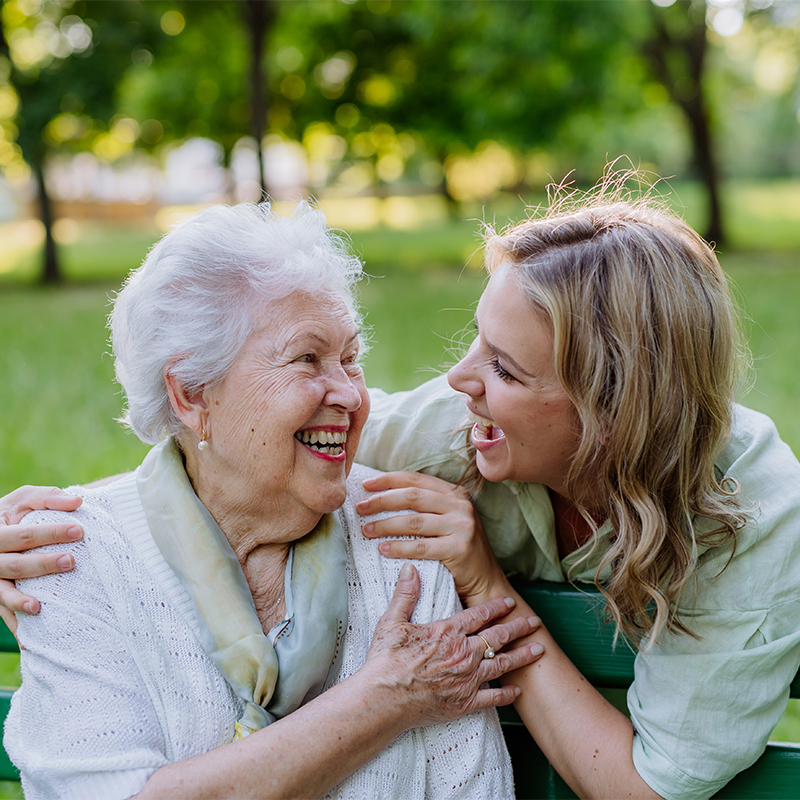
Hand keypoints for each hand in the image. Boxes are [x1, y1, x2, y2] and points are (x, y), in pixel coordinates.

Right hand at [0, 486, 83, 630]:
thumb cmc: (13, 514)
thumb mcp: (24, 500)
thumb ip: (48, 498)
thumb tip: (78, 502)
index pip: (25, 534)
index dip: (52, 532)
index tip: (80, 530)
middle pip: (14, 565)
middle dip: (41, 565)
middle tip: (71, 561)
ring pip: (2, 592)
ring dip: (20, 601)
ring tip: (39, 607)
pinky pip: (2, 612)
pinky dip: (15, 625)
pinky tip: (28, 641)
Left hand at [357, 471, 505, 601]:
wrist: (486, 580)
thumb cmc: (458, 549)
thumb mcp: (448, 519)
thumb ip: (426, 506)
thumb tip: (383, 496)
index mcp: (455, 493)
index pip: (416, 479)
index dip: (388, 480)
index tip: (366, 485)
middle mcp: (460, 506)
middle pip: (412, 497)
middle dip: (382, 501)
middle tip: (361, 508)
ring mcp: (461, 526)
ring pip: (413, 521)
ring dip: (385, 525)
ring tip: (366, 530)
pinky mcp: (459, 548)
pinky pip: (420, 546)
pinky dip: (398, 547)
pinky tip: (383, 549)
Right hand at [363, 562, 542, 728]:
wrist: (385, 700)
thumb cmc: (386, 661)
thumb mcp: (392, 622)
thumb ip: (405, 594)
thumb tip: (410, 568)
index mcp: (448, 632)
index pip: (479, 614)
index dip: (496, 607)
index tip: (509, 601)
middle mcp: (463, 653)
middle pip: (497, 636)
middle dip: (518, 627)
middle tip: (534, 621)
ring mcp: (467, 679)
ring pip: (502, 664)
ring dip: (522, 656)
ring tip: (538, 650)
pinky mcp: (465, 702)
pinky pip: (493, 698)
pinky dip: (507, 694)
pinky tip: (517, 690)